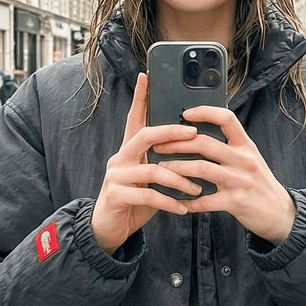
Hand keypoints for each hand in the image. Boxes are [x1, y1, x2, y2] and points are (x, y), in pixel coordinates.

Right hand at [90, 74, 203, 253]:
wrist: (108, 230)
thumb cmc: (134, 202)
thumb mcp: (149, 179)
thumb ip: (162, 163)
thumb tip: (190, 148)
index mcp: (129, 151)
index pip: (134, 118)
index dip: (140, 97)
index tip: (147, 76)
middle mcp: (120, 158)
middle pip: (144, 135)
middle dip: (171, 132)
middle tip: (194, 134)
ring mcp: (115, 176)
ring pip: (151, 169)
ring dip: (179, 179)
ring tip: (198, 189)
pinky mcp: (116, 196)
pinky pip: (148, 195)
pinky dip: (169, 202)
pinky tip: (183, 208)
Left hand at [154, 106, 296, 245]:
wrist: (280, 213)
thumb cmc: (258, 183)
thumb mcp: (250, 158)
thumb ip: (230, 147)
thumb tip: (198, 135)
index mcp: (246, 145)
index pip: (226, 118)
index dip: (204, 112)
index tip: (185, 113)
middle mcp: (243, 159)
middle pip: (205, 143)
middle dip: (177, 143)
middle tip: (158, 145)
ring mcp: (239, 180)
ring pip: (201, 168)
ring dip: (176, 168)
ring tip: (161, 168)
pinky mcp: (235, 202)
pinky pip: (205, 200)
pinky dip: (188, 201)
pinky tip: (177, 200)